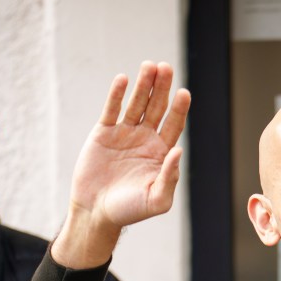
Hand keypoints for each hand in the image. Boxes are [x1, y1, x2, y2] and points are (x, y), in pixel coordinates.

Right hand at [54, 61, 189, 267]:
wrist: (97, 213)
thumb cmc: (130, 210)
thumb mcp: (156, 199)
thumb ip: (170, 177)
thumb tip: (179, 150)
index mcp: (161, 152)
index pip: (174, 124)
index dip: (179, 109)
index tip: (184, 93)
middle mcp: (145, 139)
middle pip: (157, 108)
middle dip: (162, 88)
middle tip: (166, 68)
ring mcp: (124, 134)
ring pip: (136, 104)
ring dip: (143, 85)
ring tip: (149, 66)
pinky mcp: (103, 133)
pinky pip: (112, 110)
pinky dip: (117, 95)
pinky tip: (123, 79)